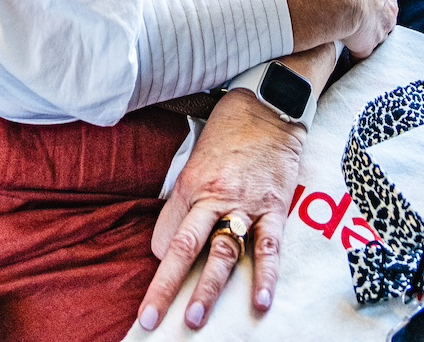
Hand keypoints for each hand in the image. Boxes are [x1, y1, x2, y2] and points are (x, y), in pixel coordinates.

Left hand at [137, 88, 303, 332]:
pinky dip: (264, 276)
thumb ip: (189, 194)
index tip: (162, 277)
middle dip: (166, 287)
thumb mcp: (198, 155)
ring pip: (222, 251)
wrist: (269, 104)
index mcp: (190, 183)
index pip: (167, 233)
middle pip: (184, 248)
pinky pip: (268, 246)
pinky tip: (260, 302)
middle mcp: (213, 196)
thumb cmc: (230, 129)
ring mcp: (244, 204)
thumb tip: (178, 231)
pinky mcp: (273, 206)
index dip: (161, 259)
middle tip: (150, 319)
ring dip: (208, 289)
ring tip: (195, 319)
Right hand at [270, 0, 396, 59]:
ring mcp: (378, 29)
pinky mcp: (366, 46)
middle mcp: (386, 8)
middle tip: (349, 16)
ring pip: (374, 35)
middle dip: (369, 16)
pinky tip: (342, 52)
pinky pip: (362, 54)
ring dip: (362, 35)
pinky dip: (354, 54)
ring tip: (344, 34)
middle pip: (380, 14)